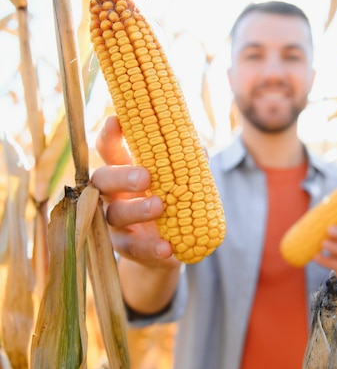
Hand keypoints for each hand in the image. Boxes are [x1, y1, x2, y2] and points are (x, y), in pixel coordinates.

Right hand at [91, 115, 176, 268]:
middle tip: (145, 177)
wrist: (167, 247)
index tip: (117, 120)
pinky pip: (134, 248)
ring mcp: (115, 223)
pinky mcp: (125, 248)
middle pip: (103, 180)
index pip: (109, 150)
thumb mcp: (177, 184)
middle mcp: (112, 195)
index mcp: (123, 172)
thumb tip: (200, 152)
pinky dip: (150, 248)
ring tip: (159, 206)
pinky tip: (166, 247)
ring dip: (137, 210)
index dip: (109, 136)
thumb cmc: (170, 204)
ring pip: (116, 214)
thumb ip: (185, 167)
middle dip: (122, 176)